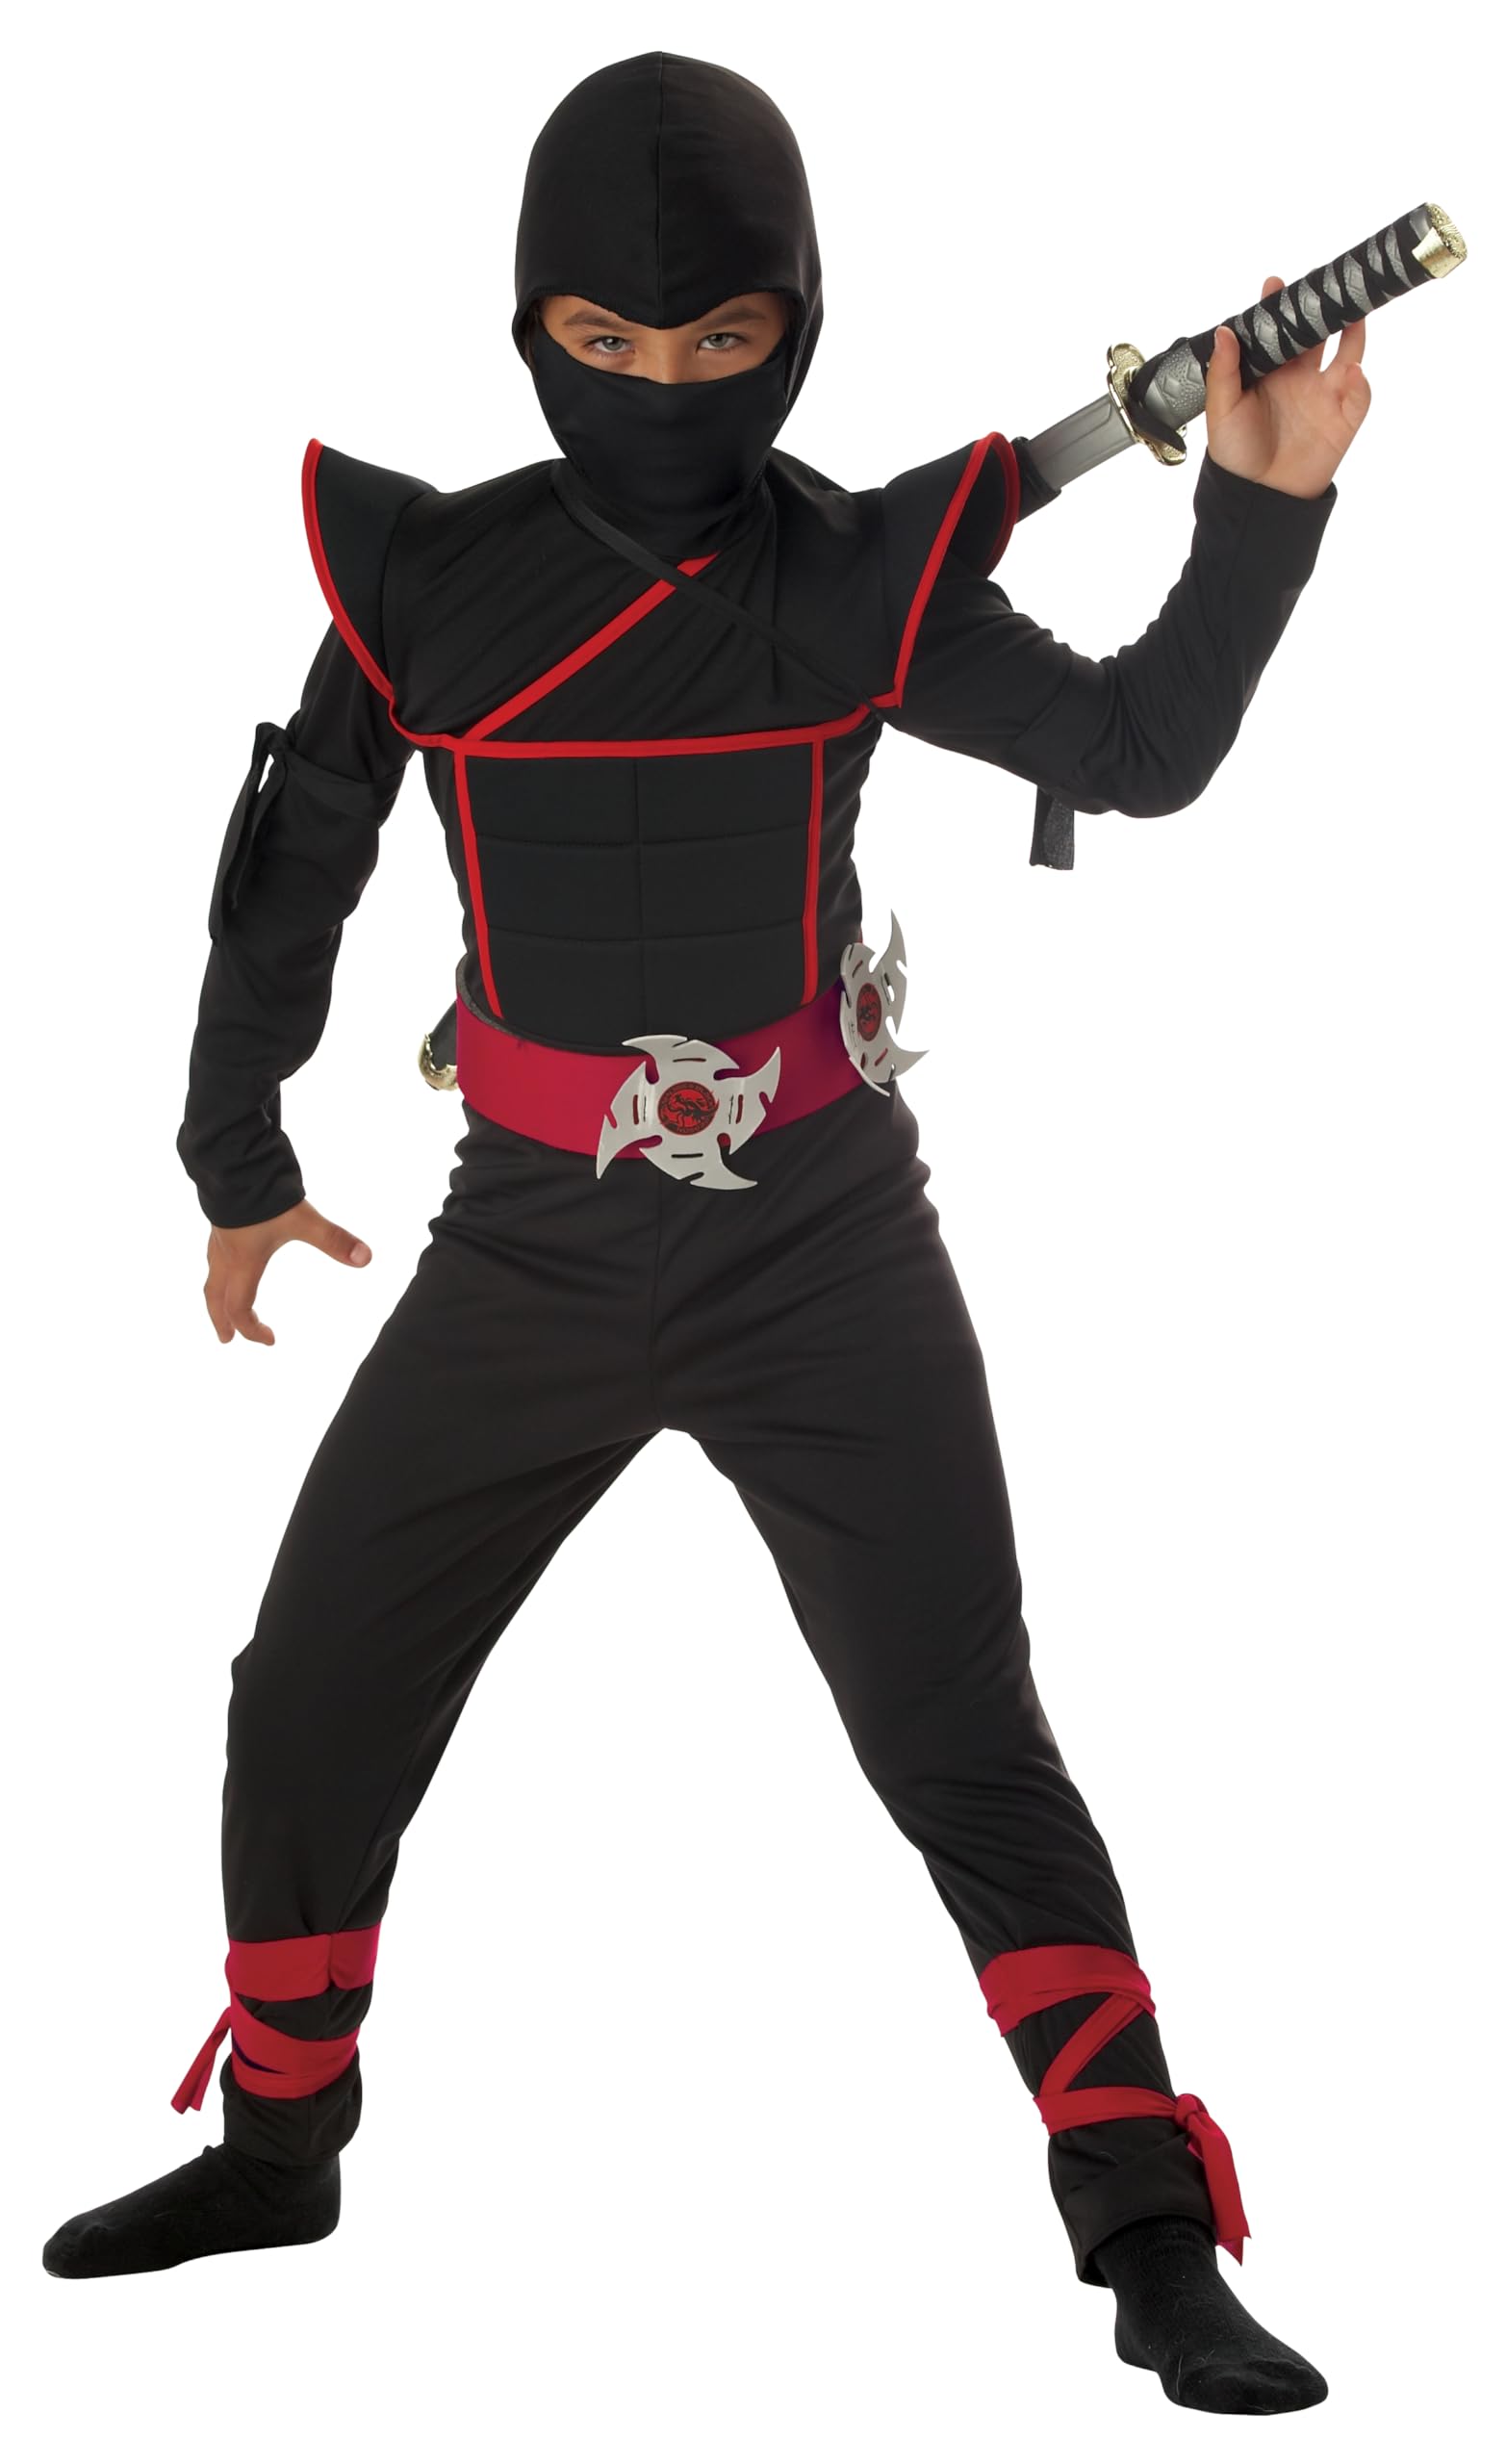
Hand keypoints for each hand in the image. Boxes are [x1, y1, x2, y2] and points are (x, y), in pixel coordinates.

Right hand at [203, 1198, 371, 1345]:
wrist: (233, 1160)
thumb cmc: (264, 1193)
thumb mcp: (304, 1219)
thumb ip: (334, 1239)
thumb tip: (365, 1258)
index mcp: (244, 1262)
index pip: (240, 1308)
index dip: (252, 1329)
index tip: (271, 1340)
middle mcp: (226, 1254)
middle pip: (216, 1298)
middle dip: (222, 1321)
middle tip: (227, 1339)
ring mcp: (218, 1237)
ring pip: (212, 1276)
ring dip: (217, 1297)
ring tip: (222, 1307)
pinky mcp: (218, 1220)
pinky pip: (213, 1255)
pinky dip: (219, 1271)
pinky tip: (229, 1262)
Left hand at [1205, 274, 1370, 499]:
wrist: (1259, 497)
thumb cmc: (1236, 455)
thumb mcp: (1222, 412)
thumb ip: (1224, 372)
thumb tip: (1225, 330)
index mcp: (1270, 372)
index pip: (1277, 330)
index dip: (1278, 306)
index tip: (1275, 284)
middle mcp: (1300, 377)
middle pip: (1318, 334)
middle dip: (1323, 308)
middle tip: (1325, 283)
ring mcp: (1325, 395)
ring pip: (1348, 354)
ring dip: (1354, 331)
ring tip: (1353, 311)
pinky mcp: (1343, 419)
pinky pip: (1359, 396)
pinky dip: (1360, 384)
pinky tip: (1353, 373)